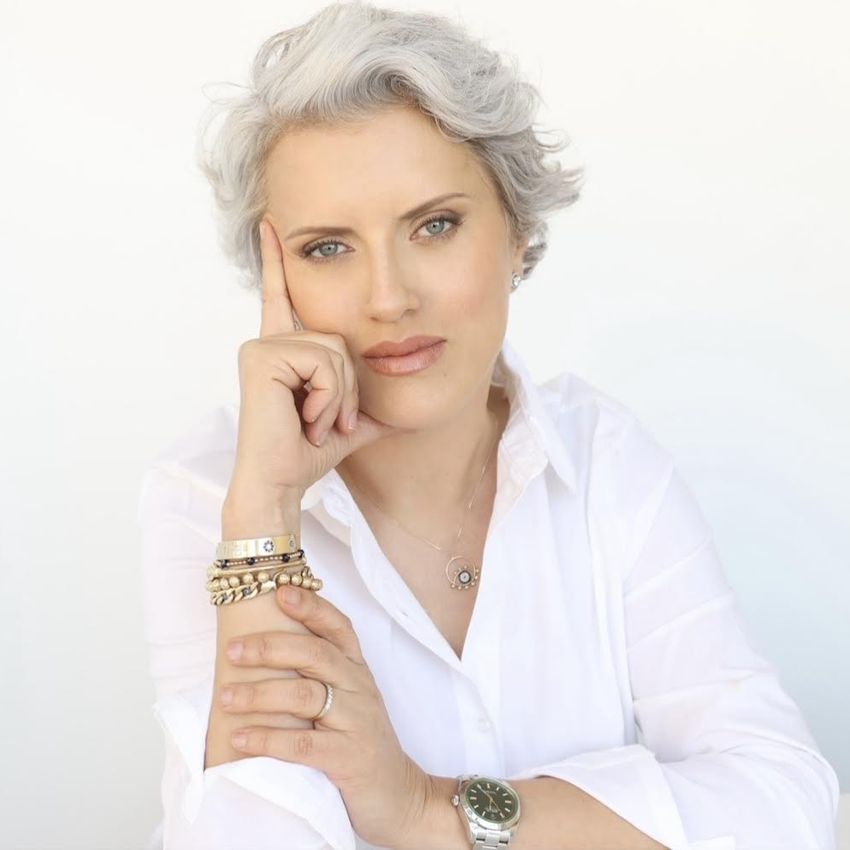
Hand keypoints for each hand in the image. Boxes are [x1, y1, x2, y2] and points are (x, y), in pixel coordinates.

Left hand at [219, 584, 432, 849]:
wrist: (398, 794)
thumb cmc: (360, 739)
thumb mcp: (349, 697)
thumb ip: (319, 671)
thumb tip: (264, 644)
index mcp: (357, 669)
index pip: (338, 626)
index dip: (310, 606)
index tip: (279, 590)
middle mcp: (359, 687)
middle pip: (315, 654)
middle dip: (270, 647)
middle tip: (233, 650)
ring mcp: (356, 722)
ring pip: (306, 695)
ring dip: (260, 694)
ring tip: (225, 698)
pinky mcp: (348, 759)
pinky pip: (303, 744)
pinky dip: (268, 739)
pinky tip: (241, 738)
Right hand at [228, 218, 409, 500]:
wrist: (281, 483)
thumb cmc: (307, 453)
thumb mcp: (349, 421)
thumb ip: (369, 402)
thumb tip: (405, 404)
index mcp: (284, 349)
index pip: (282, 296)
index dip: (277, 261)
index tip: (273, 222)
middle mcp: (269, 341)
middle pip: (340, 338)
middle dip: (348, 388)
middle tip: (329, 422)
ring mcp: (262, 346)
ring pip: (335, 351)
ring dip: (339, 397)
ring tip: (317, 423)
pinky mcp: (262, 355)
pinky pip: (323, 362)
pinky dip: (327, 398)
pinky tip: (308, 420)